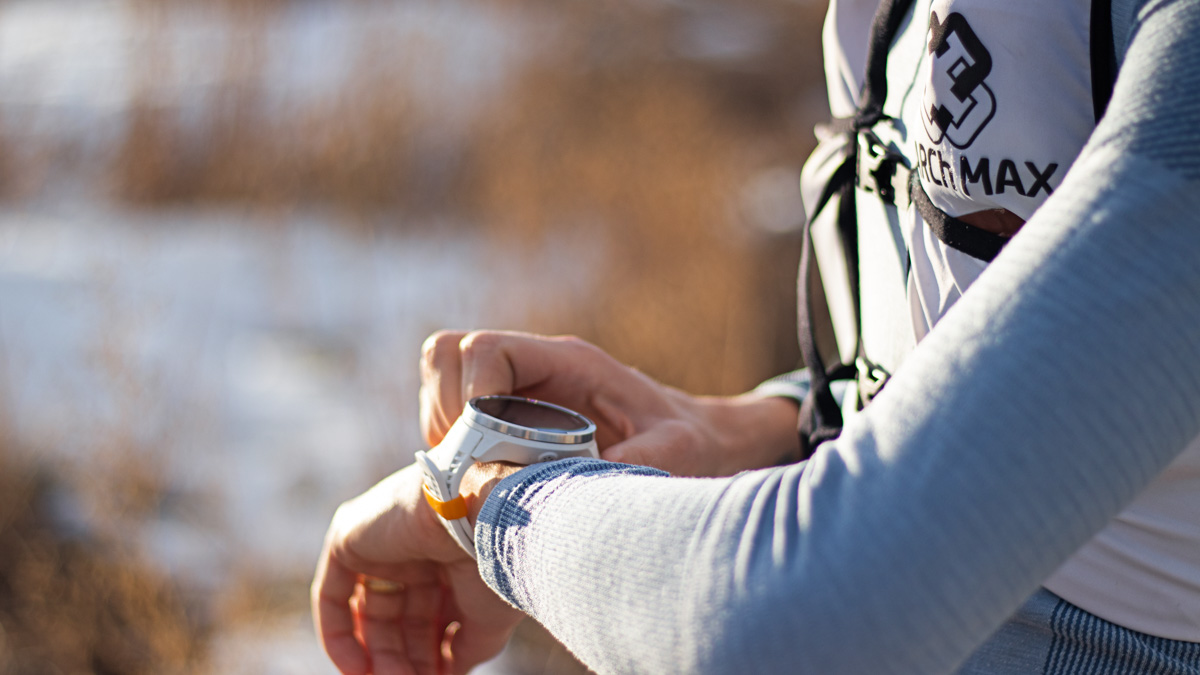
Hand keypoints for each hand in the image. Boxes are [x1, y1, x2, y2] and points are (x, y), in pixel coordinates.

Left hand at [311, 464, 523, 674]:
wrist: (485, 511)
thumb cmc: (498, 560)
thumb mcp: (488, 618)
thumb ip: (466, 648)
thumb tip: (449, 671)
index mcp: (451, 557)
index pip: (429, 616)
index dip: (430, 656)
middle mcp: (416, 547)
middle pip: (399, 618)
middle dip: (404, 659)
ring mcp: (381, 540)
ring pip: (370, 611)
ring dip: (378, 657)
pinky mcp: (349, 535)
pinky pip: (332, 593)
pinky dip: (339, 635)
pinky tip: (359, 670)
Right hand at [419, 330, 799, 476]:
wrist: (700, 440)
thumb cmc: (690, 441)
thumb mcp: (673, 453)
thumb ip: (629, 468)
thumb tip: (566, 493)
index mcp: (569, 363)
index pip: (488, 349)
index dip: (470, 392)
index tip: (481, 444)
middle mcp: (535, 369)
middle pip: (449, 357)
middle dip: (444, 411)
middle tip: (469, 464)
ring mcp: (517, 389)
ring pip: (441, 385)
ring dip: (443, 431)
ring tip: (474, 476)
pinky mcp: (509, 418)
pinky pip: (453, 418)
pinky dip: (453, 449)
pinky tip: (482, 482)